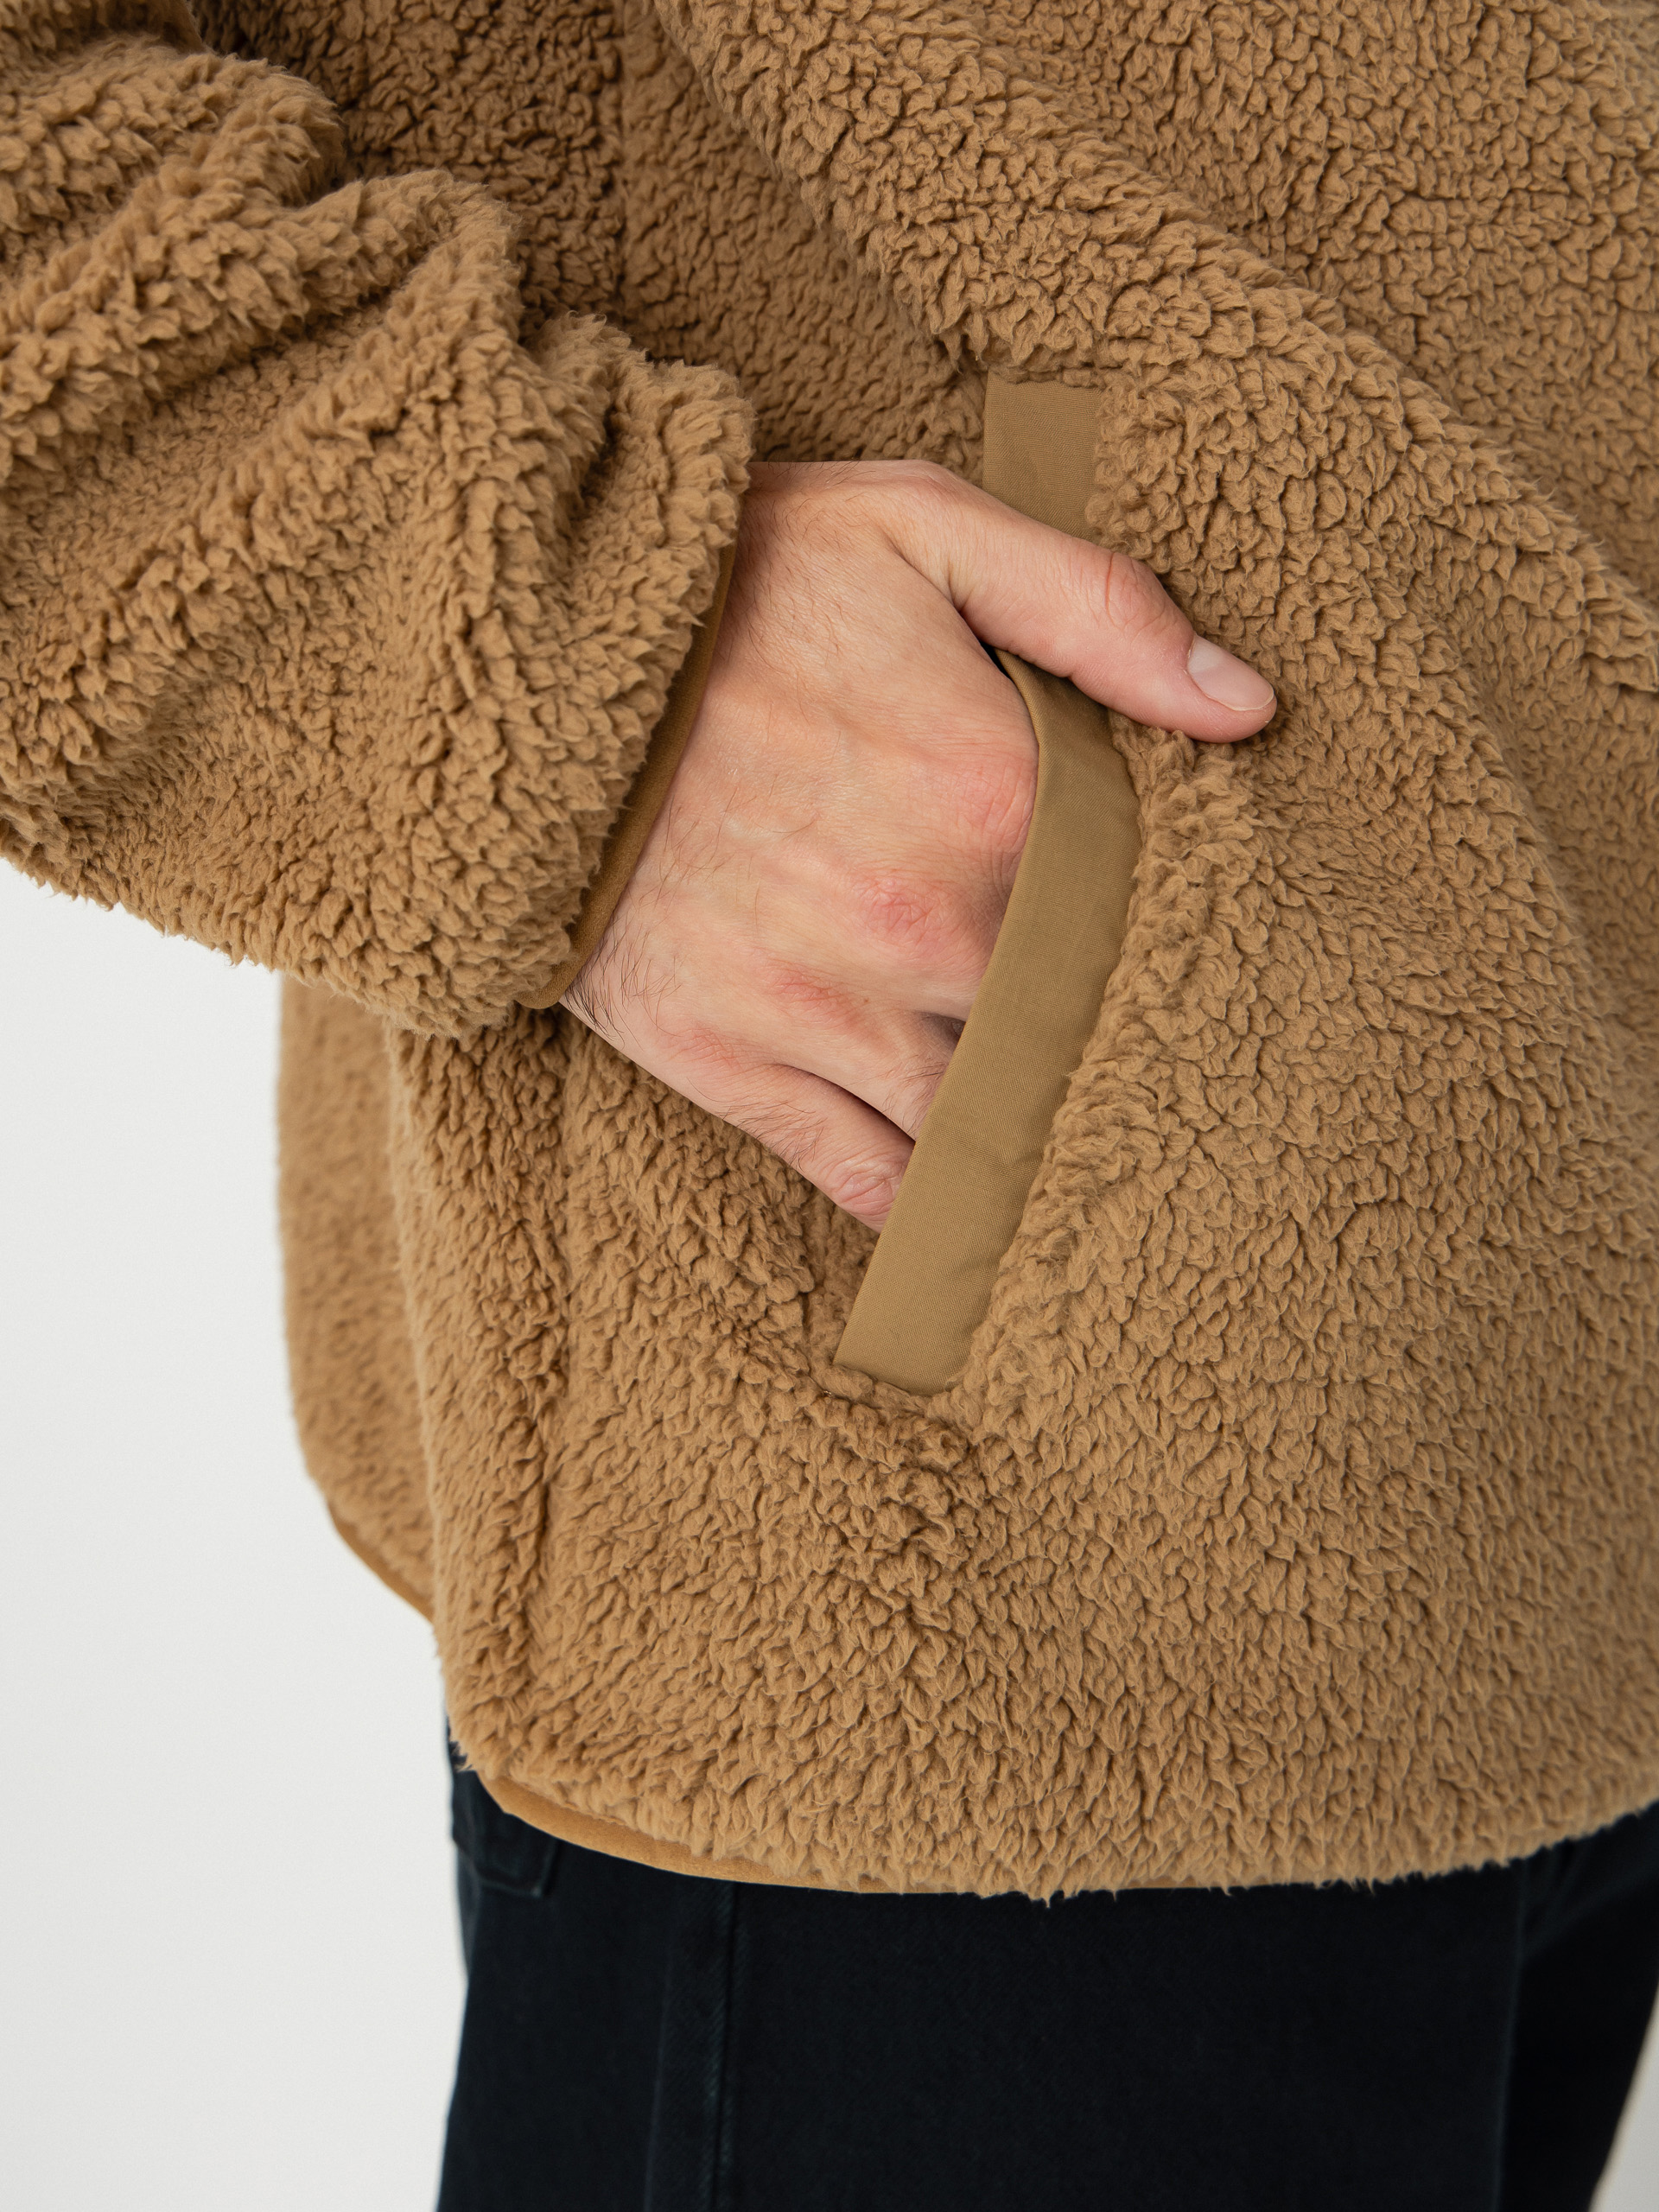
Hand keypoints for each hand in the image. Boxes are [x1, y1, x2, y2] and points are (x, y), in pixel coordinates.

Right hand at [564, 460, 1274, 1227]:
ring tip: (1082, 1138)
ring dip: (1033, 1132)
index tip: (1196, 931)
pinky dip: (930, 1207)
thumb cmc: (730, 587)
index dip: (1181, 922)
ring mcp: (828, 1014)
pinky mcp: (737, 1069)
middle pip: (1076, 1024)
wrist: (510, 667)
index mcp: (995, 795)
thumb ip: (1096, 605)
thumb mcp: (916, 531)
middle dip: (1115, 1034)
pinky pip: (870, 1184)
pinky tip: (972, 1204)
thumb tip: (1250, 708)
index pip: (1149, 900)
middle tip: (1163, 1052)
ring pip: (985, 1122)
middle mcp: (926, 928)